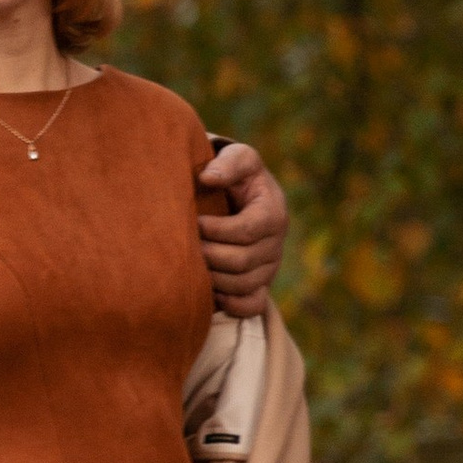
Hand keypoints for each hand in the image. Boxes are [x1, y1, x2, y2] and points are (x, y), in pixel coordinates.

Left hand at [195, 140, 287, 319]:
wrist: (238, 195)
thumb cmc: (234, 174)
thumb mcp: (236, 157)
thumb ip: (227, 162)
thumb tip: (208, 178)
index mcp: (273, 212)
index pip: (247, 230)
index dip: (217, 230)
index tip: (194, 222)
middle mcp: (276, 242)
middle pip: (242, 261)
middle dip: (209, 254)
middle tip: (185, 246)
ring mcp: (270, 267)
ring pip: (243, 285)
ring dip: (212, 277)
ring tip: (191, 263)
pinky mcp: (261, 284)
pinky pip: (251, 305)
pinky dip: (230, 303)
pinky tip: (209, 289)